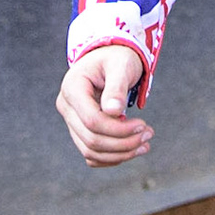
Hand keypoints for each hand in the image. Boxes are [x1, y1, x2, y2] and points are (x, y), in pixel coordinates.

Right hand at [56, 44, 150, 166]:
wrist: (109, 58)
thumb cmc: (116, 58)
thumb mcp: (121, 65)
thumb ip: (117, 87)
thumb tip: (114, 111)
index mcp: (72, 88)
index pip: (92, 120)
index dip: (119, 129)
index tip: (143, 124)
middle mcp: (66, 106)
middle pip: (91, 139)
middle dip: (123, 143)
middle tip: (149, 135)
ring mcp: (70, 120)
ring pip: (90, 150)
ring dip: (120, 153)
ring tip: (145, 144)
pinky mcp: (79, 129)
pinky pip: (91, 153)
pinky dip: (111, 157)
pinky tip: (132, 150)